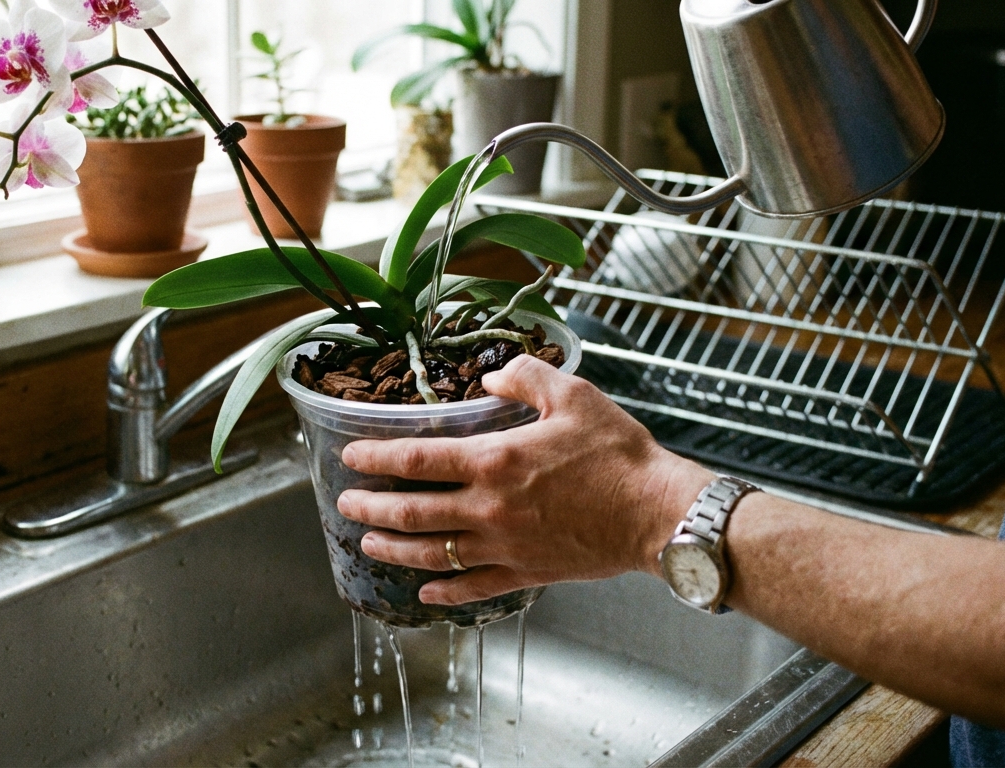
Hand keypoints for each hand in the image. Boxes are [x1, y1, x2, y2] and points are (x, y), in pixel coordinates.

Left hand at [336, 354, 713, 604]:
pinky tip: (426, 592)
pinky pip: (474, 587)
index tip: (350, 457)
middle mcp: (489, 508)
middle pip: (412, 512)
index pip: (417, 460)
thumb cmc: (619, 454)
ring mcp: (504, 546)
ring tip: (368, 545)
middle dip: (371, 508)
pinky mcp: (526, 572)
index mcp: (494, 461)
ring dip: (393, 550)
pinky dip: (445, 591)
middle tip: (345, 504)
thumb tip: (492, 375)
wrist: (658, 514)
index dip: (376, 459)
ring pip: (433, 553)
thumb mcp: (574, 396)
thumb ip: (525, 378)